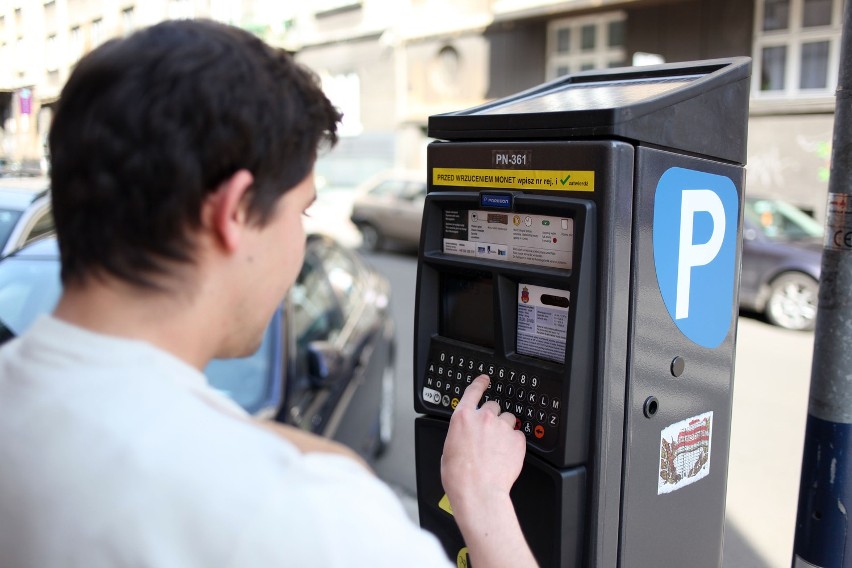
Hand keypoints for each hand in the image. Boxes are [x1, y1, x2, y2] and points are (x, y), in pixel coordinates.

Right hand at [441, 374, 525, 506]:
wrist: (478, 492)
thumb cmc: (460, 477)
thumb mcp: (448, 450)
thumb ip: (459, 435)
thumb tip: (464, 437)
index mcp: (462, 418)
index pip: (473, 391)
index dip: (480, 383)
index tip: (485, 380)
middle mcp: (484, 418)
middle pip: (493, 405)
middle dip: (492, 417)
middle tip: (489, 434)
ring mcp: (501, 428)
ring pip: (508, 419)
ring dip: (504, 429)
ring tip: (498, 447)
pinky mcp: (516, 440)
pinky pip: (518, 436)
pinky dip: (514, 443)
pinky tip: (506, 455)